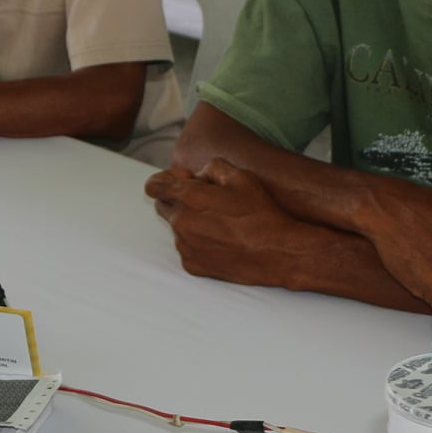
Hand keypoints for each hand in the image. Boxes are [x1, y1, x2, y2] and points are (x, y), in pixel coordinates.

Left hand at [145, 159, 306, 287]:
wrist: (278, 253)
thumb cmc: (261, 213)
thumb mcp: (241, 176)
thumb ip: (211, 167)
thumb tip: (196, 176)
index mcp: (190, 198)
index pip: (154, 186)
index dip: (165, 180)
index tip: (182, 180)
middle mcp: (182, 223)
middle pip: (164, 206)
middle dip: (179, 200)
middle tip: (208, 201)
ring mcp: (185, 247)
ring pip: (177, 228)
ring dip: (191, 222)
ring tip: (222, 223)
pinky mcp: (192, 265)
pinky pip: (187, 248)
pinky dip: (198, 242)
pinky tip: (222, 240)